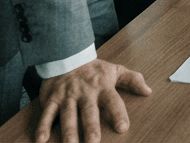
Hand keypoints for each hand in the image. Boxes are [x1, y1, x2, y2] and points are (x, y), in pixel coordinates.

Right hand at [32, 59, 150, 142]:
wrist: (67, 54)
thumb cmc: (94, 69)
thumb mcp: (115, 70)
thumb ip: (132, 80)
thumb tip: (148, 91)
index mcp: (103, 87)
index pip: (113, 101)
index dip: (118, 114)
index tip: (122, 127)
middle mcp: (85, 92)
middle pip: (89, 111)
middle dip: (90, 126)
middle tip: (93, 142)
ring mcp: (67, 96)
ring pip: (67, 114)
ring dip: (69, 130)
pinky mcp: (51, 98)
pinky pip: (47, 113)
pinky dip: (43, 126)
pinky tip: (41, 140)